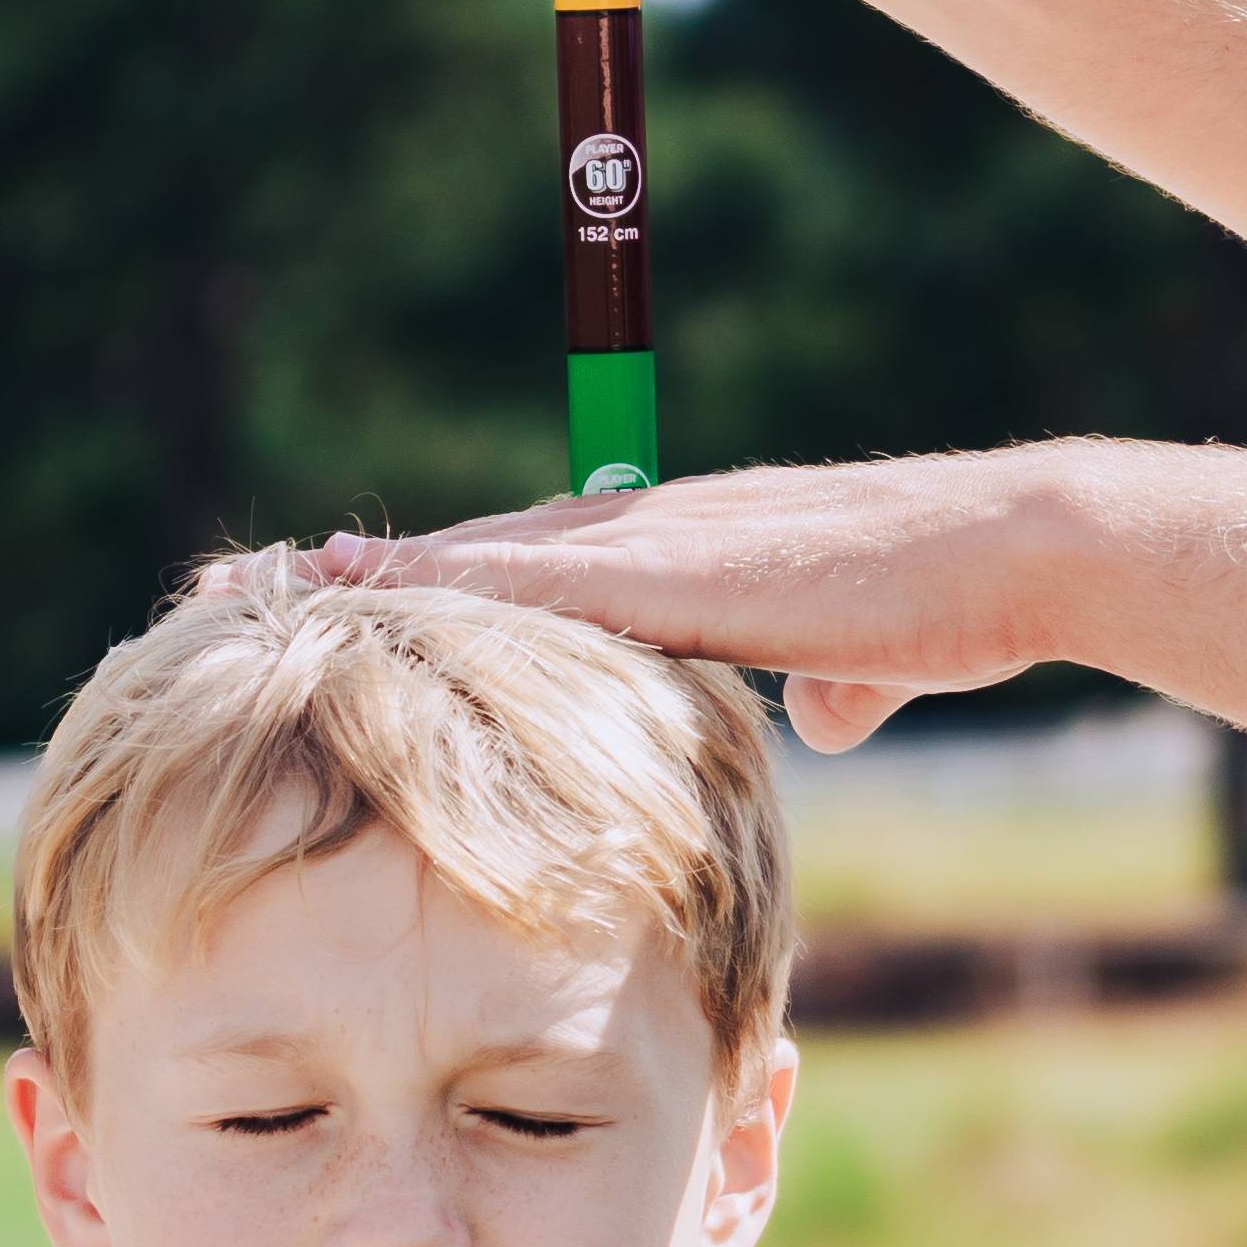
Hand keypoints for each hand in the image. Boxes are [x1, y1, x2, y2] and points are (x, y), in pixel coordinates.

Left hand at [330, 449, 1108, 751]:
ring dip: (361, 576)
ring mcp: (652, 539)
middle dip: (356, 576)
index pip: (532, 571)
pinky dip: (428, 580)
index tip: (340, 598)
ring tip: (253, 586)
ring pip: (475, 557)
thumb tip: (823, 718)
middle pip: (472, 554)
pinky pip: (519, 578)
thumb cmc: (954, 603)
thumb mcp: (867, 659)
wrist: (1008, 554)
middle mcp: (647, 529)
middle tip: (238, 585)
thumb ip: (833, 683)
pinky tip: (349, 584)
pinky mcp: (667, 566)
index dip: (433, 586)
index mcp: (684, 553)